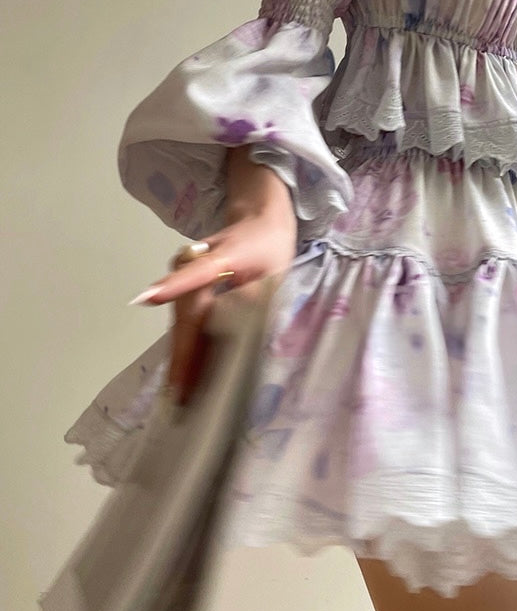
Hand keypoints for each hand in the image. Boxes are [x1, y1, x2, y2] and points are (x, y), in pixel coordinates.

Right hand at [132, 198, 296, 405]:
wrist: (257, 217)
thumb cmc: (268, 247)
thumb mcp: (273, 273)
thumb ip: (256, 302)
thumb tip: (243, 338)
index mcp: (221, 257)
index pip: (195, 274)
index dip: (173, 286)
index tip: (148, 298)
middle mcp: (193, 263)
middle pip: (186, 314)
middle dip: (183, 354)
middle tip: (179, 393)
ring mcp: (184, 273)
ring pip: (182, 320)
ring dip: (182, 354)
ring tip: (180, 393)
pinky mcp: (184, 284)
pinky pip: (185, 318)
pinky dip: (186, 344)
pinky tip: (185, 372)